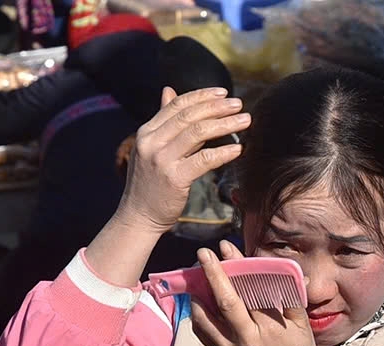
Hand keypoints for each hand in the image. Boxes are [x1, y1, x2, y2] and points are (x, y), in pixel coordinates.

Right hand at [114, 86, 249, 236]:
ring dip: (225, 124)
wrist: (138, 216)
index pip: (176, 105)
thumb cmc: (149, 184)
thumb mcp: (151, 148)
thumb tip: (168, 90)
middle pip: (189, 116)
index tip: (223, 93)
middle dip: (217, 107)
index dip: (201, 96)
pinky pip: (204, 160)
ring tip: (245, 121)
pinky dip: (223, 152)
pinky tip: (238, 149)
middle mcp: (151, 142)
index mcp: (146, 132)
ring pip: (198, 133)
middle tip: (239, 104)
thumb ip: (163, 121)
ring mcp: (161, 160)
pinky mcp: (174, 178)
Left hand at [189, 241, 331, 345]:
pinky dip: (198, 316)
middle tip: (204, 253)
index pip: (251, 292)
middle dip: (213, 275)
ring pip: (206, 319)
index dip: (238, 269)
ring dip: (199, 295)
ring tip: (197, 277)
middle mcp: (247, 341)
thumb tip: (292, 271)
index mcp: (270, 330)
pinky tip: (200, 302)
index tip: (227, 249)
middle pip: (226, 302)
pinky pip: (204, 334)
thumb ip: (294, 300)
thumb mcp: (303, 329)